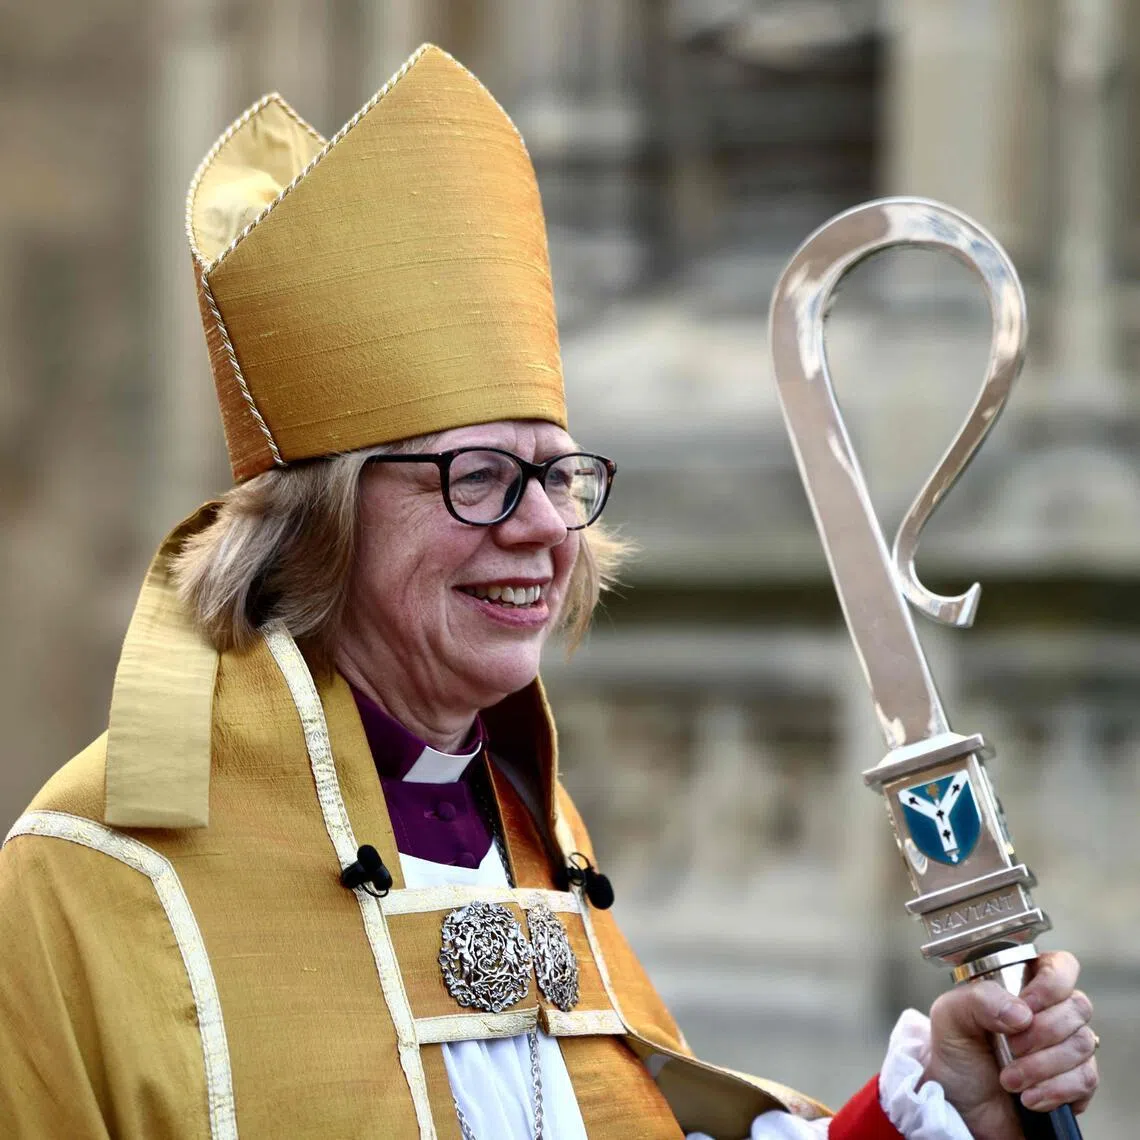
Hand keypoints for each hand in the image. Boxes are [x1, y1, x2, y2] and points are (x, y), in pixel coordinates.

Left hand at [923, 950, 1096, 1139]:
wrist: (962, 1108)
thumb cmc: (956, 1055)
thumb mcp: (950, 1017)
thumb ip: (977, 999)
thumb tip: (1021, 1011)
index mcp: (1022, 985)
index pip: (1060, 966)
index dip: (1052, 984)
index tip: (1027, 1006)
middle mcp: (1051, 1012)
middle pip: (1077, 1006)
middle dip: (1042, 1032)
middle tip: (1010, 1047)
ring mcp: (1067, 1047)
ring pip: (1083, 1043)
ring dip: (1042, 1065)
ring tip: (1009, 1079)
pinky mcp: (1076, 1082)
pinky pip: (1087, 1079)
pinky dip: (1055, 1089)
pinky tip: (1029, 1097)